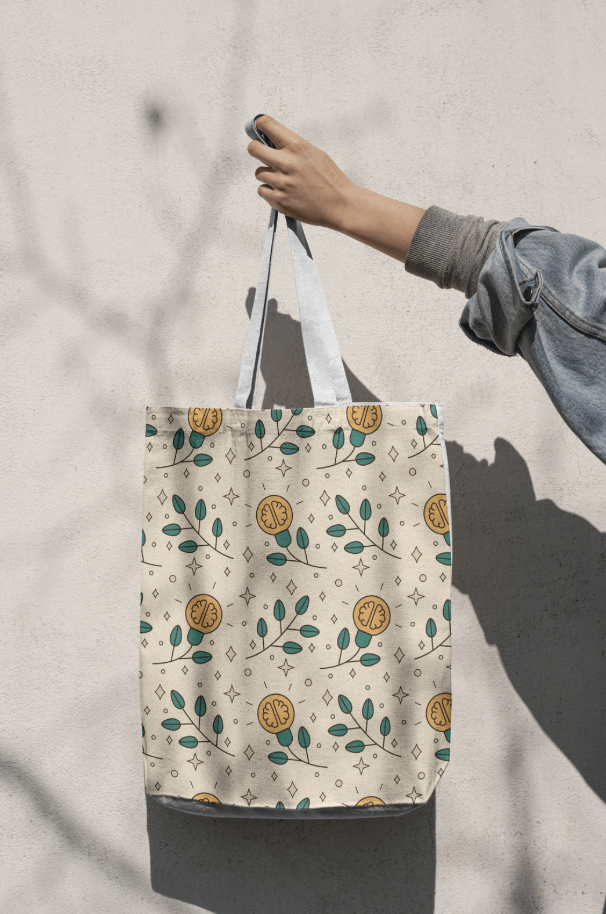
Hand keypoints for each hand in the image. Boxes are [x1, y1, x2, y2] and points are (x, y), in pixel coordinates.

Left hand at [247, 115, 425, 263]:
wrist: (344, 208)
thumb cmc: (334, 180)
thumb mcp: (318, 155)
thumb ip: (296, 147)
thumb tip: (275, 137)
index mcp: (300, 146)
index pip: (267, 125)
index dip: (260, 125)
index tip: (259, 127)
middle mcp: (289, 162)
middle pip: (254, 149)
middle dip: (257, 151)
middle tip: (266, 155)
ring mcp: (283, 183)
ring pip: (259, 174)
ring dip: (267, 176)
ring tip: (285, 181)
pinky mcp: (281, 201)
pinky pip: (263, 192)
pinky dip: (270, 193)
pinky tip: (285, 194)